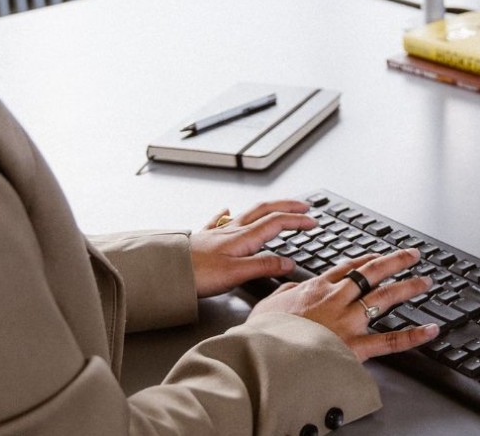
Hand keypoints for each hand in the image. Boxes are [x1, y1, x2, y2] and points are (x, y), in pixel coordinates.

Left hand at [189, 200, 316, 297]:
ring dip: (267, 207)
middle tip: (304, 205)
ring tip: (278, 206)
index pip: (277, 222)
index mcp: (244, 237)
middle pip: (266, 210)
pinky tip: (228, 211)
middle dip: (287, 206)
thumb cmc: (196, 274)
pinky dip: (230, 214)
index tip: (313, 222)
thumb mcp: (236, 274)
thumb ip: (264, 266)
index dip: (298, 220)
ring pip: (248, 213)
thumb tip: (288, 263)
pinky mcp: (204, 238)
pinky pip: (221, 220)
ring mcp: (218, 231)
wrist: (166, 271)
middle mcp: (232, 230)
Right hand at [250, 248, 438, 361]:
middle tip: (413, 255)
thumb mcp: (268, 304)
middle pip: (372, 273)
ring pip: (385, 298)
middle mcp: (337, 299)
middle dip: (395, 262)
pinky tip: (430, 330)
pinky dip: (414, 336)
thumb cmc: (264, 334)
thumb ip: (284, 293)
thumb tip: (290, 288)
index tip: (378, 255)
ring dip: (408, 287)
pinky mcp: (355, 347)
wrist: (265, 355)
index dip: (367, 259)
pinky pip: (391, 341)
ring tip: (425, 281)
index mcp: (316, 288)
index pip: (348, 267)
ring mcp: (348, 321)